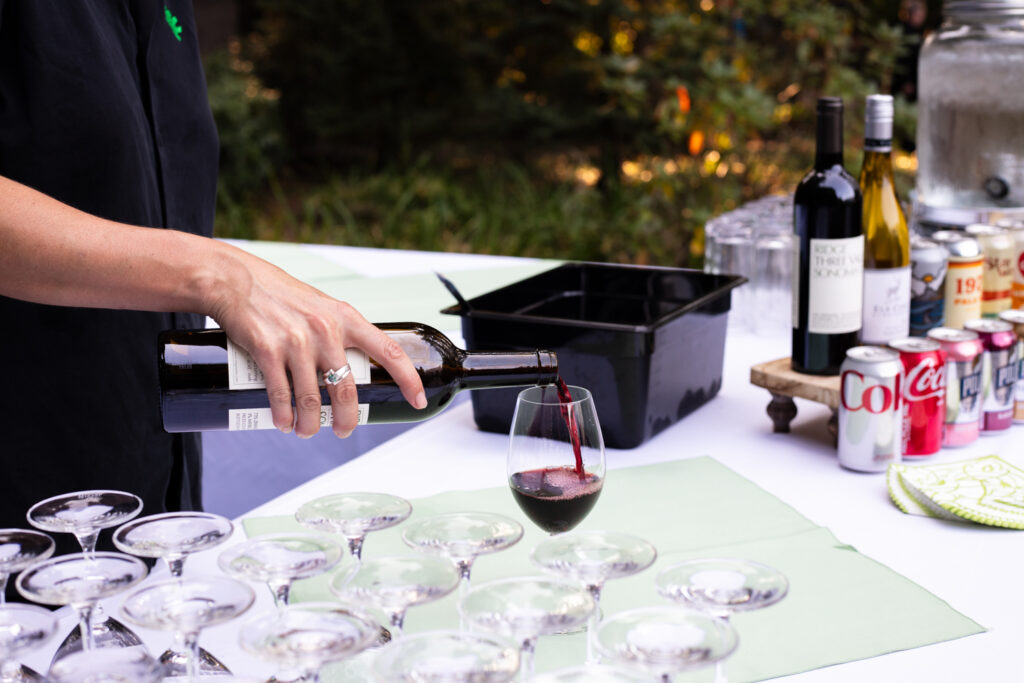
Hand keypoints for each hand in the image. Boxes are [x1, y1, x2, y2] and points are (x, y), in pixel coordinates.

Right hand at [206, 244, 426, 437]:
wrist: (235, 280)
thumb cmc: (280, 294)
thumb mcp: (321, 306)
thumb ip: (338, 330)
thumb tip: (350, 364)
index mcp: (346, 318)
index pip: (388, 352)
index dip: (408, 379)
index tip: (417, 400)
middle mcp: (326, 330)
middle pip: (346, 391)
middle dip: (347, 419)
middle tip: (342, 430)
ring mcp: (297, 342)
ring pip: (311, 400)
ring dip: (309, 424)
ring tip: (306, 430)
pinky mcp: (268, 351)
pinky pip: (281, 395)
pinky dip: (283, 416)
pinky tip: (283, 422)